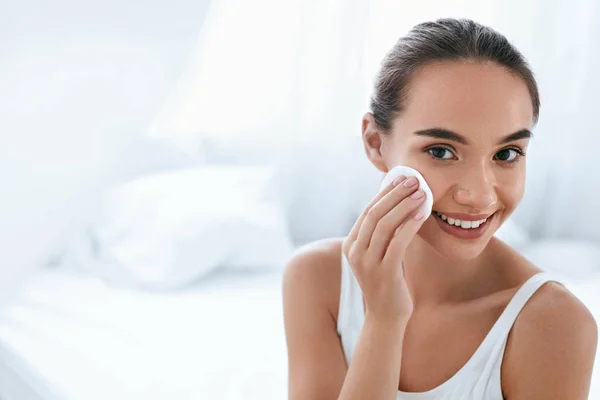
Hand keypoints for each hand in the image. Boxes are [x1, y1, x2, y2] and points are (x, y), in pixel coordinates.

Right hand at [342, 176, 425, 323]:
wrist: (386, 316)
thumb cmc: (388, 281)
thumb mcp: (381, 254)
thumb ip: (383, 233)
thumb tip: (399, 203)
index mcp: (351, 245)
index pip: (367, 211)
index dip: (385, 193)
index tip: (401, 178)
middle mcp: (354, 252)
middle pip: (374, 214)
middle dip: (395, 194)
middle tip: (413, 180)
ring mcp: (367, 263)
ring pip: (384, 225)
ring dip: (404, 206)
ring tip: (421, 193)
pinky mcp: (383, 272)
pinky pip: (397, 242)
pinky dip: (410, 225)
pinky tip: (422, 215)